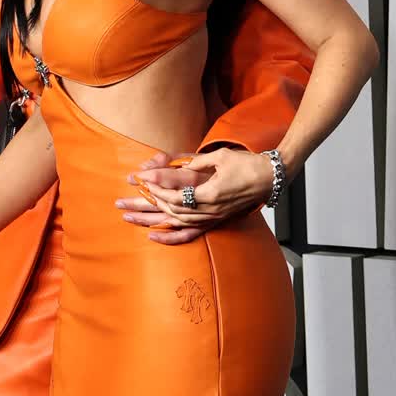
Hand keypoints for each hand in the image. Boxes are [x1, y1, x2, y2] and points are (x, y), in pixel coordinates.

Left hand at [115, 147, 273, 240]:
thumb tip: (178, 165)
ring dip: (152, 218)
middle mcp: (210, 210)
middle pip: (171, 210)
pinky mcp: (216, 220)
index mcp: (211, 194)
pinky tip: (153, 236)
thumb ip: (197, 162)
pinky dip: (170, 237)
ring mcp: (213, 217)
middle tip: (125, 201)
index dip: (156, 189)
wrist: (270, 178)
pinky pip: (190, 233)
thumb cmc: (248, 165)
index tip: (141, 182)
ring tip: (130, 216)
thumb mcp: (221, 157)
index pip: (175, 195)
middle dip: (146, 205)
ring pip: (177, 222)